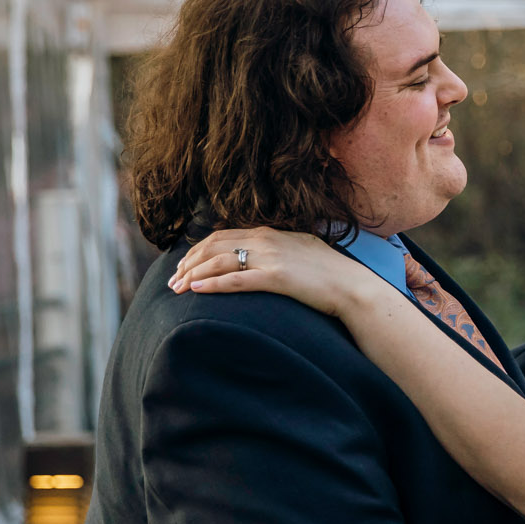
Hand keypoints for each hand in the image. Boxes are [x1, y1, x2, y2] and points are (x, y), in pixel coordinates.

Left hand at [169, 226, 371, 315]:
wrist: (352, 286)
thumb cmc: (328, 273)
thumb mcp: (299, 250)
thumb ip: (277, 248)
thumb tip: (258, 256)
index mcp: (269, 232)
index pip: (221, 236)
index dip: (197, 251)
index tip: (183, 266)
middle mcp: (266, 240)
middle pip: (214, 247)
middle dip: (188, 263)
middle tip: (172, 282)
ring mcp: (271, 258)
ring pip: (219, 262)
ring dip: (193, 275)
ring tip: (177, 289)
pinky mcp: (277, 277)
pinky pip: (237, 280)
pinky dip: (213, 284)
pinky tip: (197, 291)